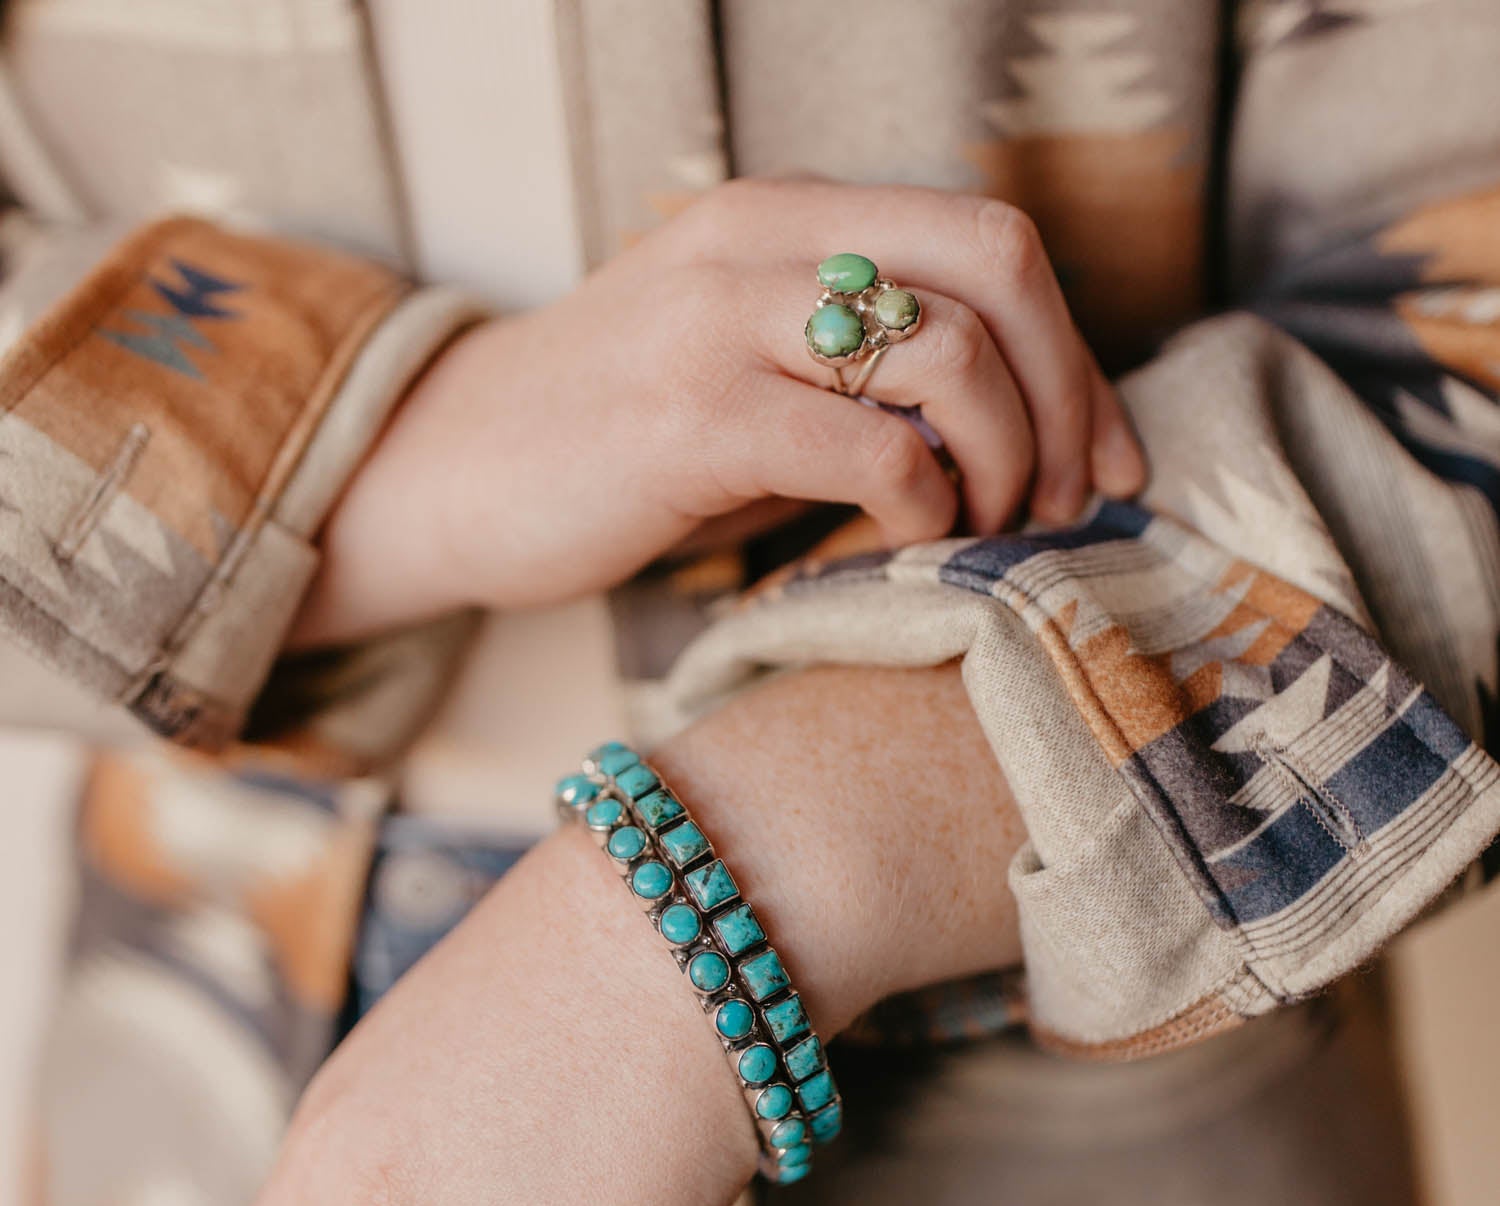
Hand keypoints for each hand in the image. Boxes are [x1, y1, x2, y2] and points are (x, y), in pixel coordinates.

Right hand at [299, 179, 1145, 642]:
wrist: (452, 475)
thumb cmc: (617, 442)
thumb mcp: (752, 373)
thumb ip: (865, 374)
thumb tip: (1012, 434)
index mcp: (789, 216)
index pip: (993, 241)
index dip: (1077, 354)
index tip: (1101, 461)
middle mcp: (764, 239)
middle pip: (998, 272)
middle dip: (1068, 401)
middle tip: (1062, 505)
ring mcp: (723, 321)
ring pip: (948, 357)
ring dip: (1004, 462)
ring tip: (980, 532)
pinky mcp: (692, 419)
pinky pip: (867, 452)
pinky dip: (920, 510)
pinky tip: (903, 549)